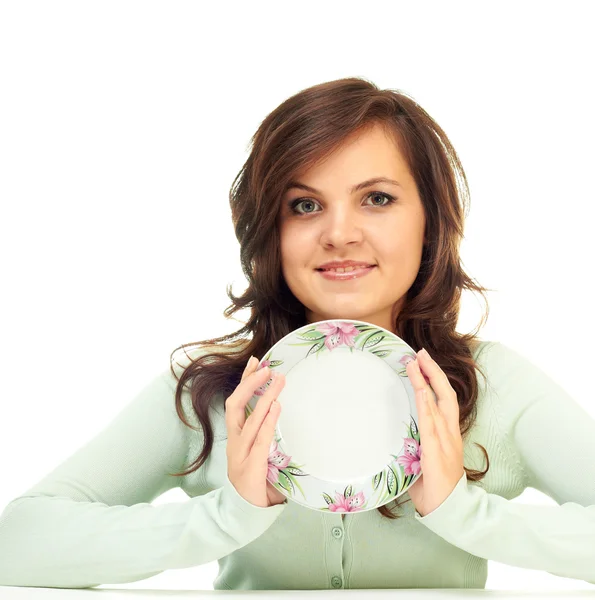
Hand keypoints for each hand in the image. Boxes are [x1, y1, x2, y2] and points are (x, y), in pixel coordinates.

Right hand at [225, 356, 286, 507]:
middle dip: (250, 383)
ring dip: (265, 397)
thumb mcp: (259, 453)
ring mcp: (240, 455)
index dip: (244, 381)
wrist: (244, 514)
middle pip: (236, 405)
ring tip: (278, 380)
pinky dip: (268, 421)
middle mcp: (234, 442)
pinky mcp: (251, 468)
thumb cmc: (257, 481)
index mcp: (235, 437)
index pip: (237, 402)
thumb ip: (266, 434)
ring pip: (249, 419)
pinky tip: (275, 407)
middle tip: (267, 367)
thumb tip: (285, 409)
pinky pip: (260, 440)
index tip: (256, 361)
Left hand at [405, 348, 464, 516]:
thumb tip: (394, 433)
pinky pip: (430, 423)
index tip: (424, 362)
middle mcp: (449, 433)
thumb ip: (413, 443)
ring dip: (425, 381)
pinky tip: (419, 390)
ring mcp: (445, 441)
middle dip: (433, 371)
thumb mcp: (423, 459)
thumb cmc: (433, 487)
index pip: (444, 399)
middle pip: (445, 394)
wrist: (449, 510)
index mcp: (448, 433)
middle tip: (420, 352)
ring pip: (437, 403)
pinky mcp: (436, 451)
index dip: (436, 379)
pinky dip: (425, 404)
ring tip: (415, 362)